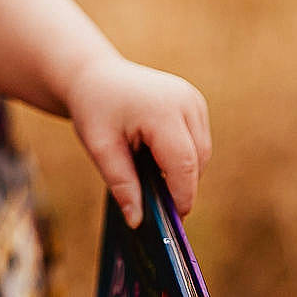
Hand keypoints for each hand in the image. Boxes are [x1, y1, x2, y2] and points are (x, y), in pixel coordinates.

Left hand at [64, 54, 211, 226]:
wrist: (95, 74)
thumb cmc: (94, 108)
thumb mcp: (100, 148)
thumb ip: (121, 184)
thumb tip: (136, 221)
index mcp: (162, 110)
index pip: (183, 164)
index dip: (181, 196)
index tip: (172, 222)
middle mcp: (185, 101)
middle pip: (197, 160)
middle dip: (181, 185)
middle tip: (157, 206)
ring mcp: (193, 99)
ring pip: (202, 152)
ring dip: (184, 171)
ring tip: (151, 175)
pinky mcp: (195, 102)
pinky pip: (198, 141)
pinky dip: (184, 156)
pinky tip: (157, 157)